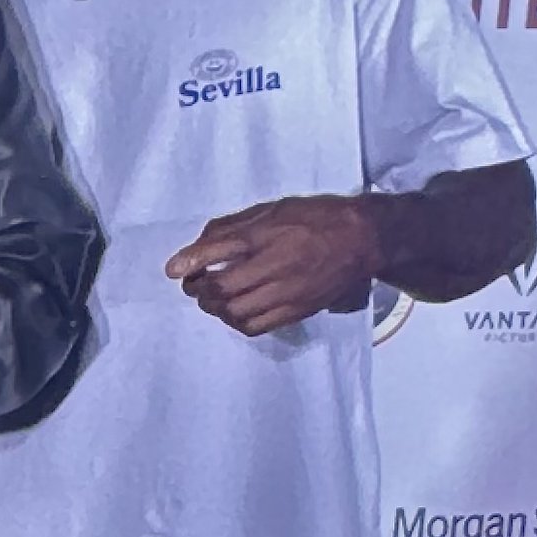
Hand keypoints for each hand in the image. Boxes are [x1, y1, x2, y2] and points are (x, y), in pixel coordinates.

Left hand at [165, 194, 380, 336]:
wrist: (363, 239)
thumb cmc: (315, 218)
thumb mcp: (273, 209)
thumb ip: (234, 225)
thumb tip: (199, 242)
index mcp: (267, 235)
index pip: (220, 248)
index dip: (191, 260)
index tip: (173, 270)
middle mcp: (275, 265)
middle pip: (222, 288)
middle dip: (200, 290)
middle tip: (195, 285)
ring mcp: (287, 292)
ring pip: (235, 313)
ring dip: (215, 309)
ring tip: (213, 299)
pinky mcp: (297, 310)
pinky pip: (256, 327)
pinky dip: (236, 322)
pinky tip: (235, 312)